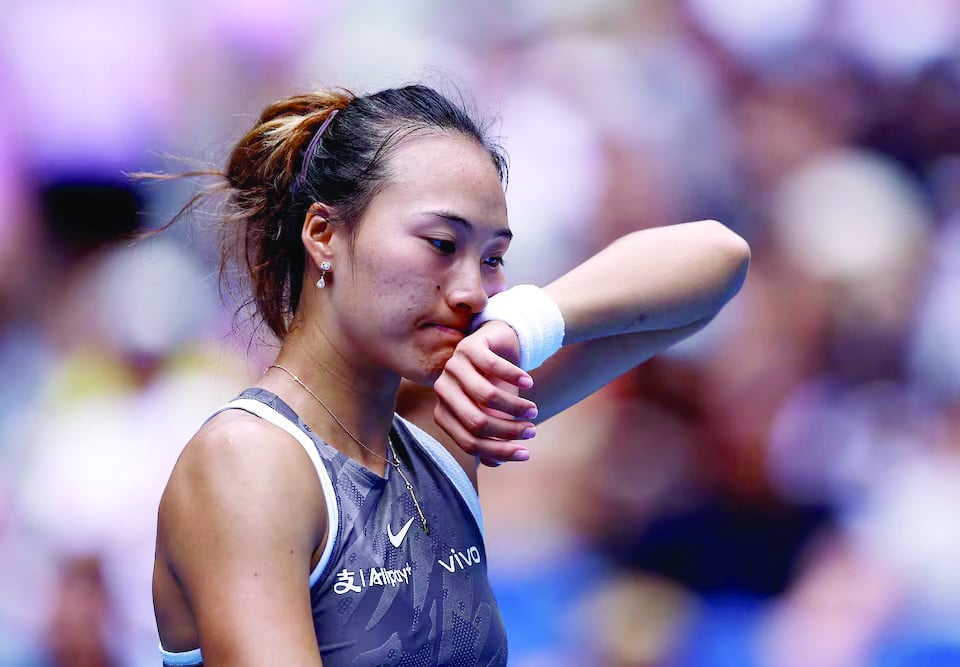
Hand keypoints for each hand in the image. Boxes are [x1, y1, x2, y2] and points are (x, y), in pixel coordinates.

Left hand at [433, 320, 538, 465]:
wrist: (497, 344)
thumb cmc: (495, 384)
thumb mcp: (496, 415)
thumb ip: (492, 438)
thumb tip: (496, 463)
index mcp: (444, 412)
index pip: (468, 442)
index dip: (499, 451)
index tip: (526, 453)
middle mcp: (443, 390)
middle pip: (476, 422)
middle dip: (509, 431)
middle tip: (532, 431)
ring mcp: (453, 366)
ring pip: (486, 396)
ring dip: (515, 407)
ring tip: (533, 410)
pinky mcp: (468, 346)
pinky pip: (493, 367)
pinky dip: (515, 377)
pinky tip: (529, 383)